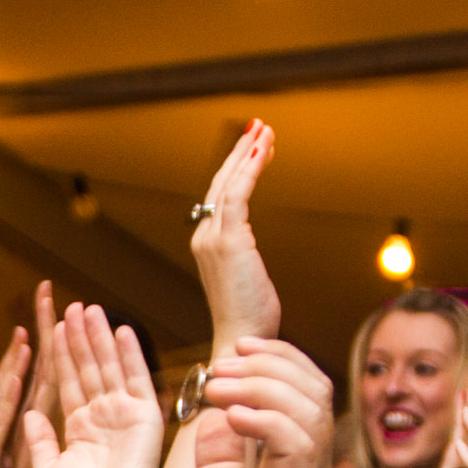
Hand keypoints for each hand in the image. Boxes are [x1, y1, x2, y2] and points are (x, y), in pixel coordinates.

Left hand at [23, 301, 167, 467]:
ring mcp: (123, 415)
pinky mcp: (143, 417)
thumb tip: (29, 413)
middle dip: (80, 337)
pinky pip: (136, 379)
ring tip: (90, 308)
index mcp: (78, 430)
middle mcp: (102, 418)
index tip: (51, 327)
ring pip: (109, 367)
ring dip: (100, 338)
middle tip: (71, 306)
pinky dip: (129, 355)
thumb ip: (38, 439)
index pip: (67, 382)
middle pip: (88, 368)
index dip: (60, 355)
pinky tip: (120, 330)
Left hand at [175, 338, 334, 467]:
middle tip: (222, 365)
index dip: (275, 360)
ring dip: (261, 383)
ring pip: (310, 408)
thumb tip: (218, 410)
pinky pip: (296, 443)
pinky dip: (265, 416)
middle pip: (314, 388)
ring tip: (218, 386)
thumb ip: (221, 455)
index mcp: (291, 466)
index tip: (232, 353)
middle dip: (268, 362)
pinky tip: (231, 414)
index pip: (305, 392)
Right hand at [190, 118, 281, 343]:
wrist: (240, 339)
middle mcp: (203, 236)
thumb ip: (245, 259)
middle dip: (241, 152)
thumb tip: (251, 255)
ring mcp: (212, 237)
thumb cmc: (250, 319)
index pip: (222, 198)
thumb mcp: (248, 280)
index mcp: (206, 244)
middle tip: (258, 127)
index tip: (256, 149)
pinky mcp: (228, 240)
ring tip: (264, 131)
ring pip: (229, 184)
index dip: (238, 169)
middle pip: (221, 184)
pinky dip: (250, 169)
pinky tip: (263, 150)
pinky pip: (238, 194)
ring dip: (247, 153)